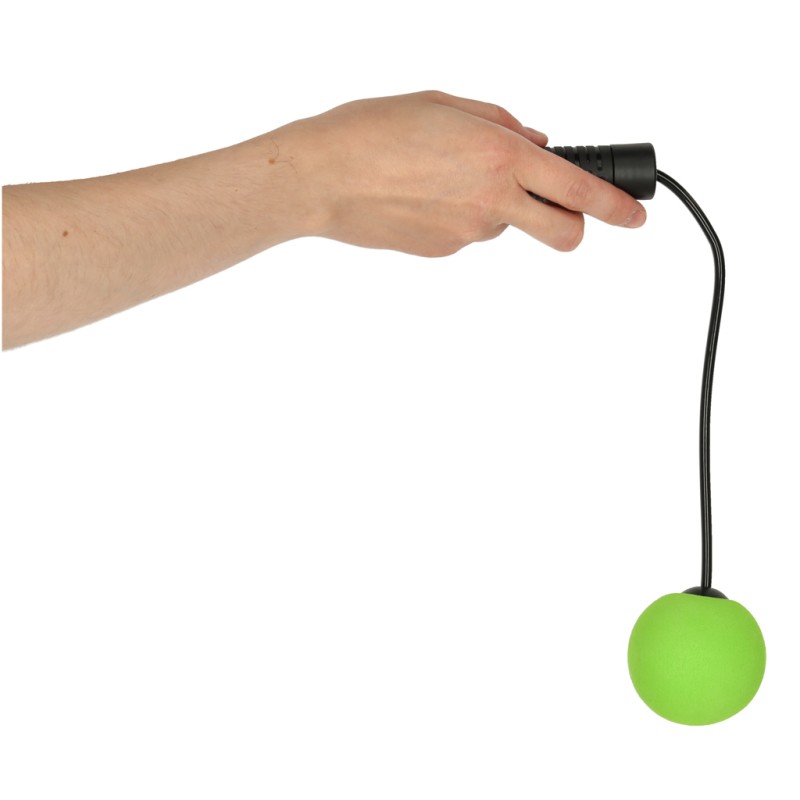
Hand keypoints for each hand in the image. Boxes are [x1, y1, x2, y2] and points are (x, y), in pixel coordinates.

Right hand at [278, 90, 645, 255]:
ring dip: (495, 206)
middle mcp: (492, 201)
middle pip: (563, 234)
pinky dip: (459, 217)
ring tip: (444, 178)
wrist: (320, 177)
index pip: (579, 192)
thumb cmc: (371, 131)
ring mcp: (467, 234)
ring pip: (505, 226)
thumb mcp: (443, 104)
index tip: (636, 217)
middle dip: (571, 227)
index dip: (616, 208)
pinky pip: (467, 233)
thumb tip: (536, 142)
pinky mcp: (441, 252)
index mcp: (500, 156)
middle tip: (555, 209)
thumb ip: (500, 123)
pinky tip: (423, 197)